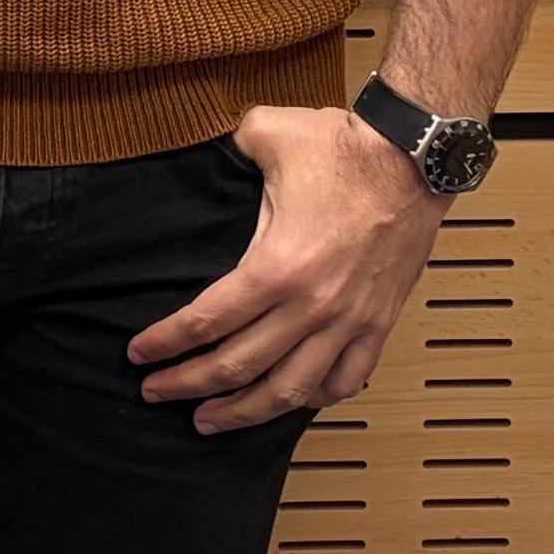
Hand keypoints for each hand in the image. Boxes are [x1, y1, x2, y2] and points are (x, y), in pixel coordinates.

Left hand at [129, 100, 447, 434]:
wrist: (415, 158)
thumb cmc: (343, 146)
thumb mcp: (267, 133)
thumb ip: (226, 149)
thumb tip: (205, 151)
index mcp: (276, 266)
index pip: (207, 321)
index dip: (166, 343)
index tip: (139, 354)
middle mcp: (311, 306)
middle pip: (238, 365)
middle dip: (188, 384)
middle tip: (155, 393)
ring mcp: (349, 321)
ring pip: (290, 389)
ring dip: (245, 411)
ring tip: (210, 419)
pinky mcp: (378, 323)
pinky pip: (346, 379)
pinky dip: (315, 397)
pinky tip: (291, 399)